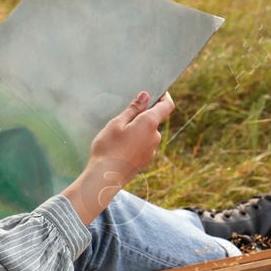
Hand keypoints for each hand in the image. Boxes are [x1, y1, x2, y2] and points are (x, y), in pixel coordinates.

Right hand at [62, 90, 174, 223]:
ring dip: (138, 129)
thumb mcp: (117, 123)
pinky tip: (120, 146)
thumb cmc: (108, 148)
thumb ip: (133, 109)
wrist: (104, 178)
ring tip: (118, 134)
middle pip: (154, 120)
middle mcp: (155, 137)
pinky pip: (144, 144)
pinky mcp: (145, 160)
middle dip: (143, 115)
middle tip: (124, 116)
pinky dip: (136, 141)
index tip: (157, 92)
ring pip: (147, 133)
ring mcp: (151, 150)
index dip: (164, 96)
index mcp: (149, 124)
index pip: (167, 106)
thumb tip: (146, 96)